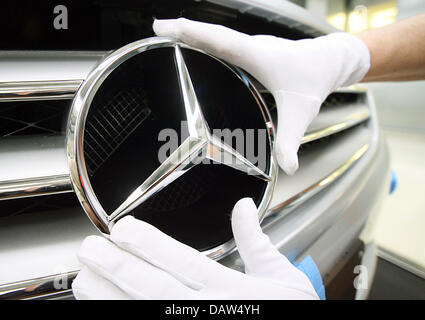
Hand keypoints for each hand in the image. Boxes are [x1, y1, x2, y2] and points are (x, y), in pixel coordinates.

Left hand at [72, 198, 317, 299]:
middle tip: (89, 250)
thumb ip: (256, 240)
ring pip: (146, 312)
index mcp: (233, 289)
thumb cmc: (291, 313)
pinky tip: (106, 304)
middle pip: (155, 289)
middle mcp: (209, 311)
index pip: (183, 263)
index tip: (123, 228)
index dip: (151, 246)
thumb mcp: (281, 275)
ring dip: (111, 296)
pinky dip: (125, 316)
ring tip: (83, 279)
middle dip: (119, 268)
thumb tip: (243, 206)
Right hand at [153, 18, 369, 173]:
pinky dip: (205, 40)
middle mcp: (251, 46)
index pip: (219, 41)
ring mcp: (251, 46)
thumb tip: (288, 168)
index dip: (191, 32)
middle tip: (156, 29)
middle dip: (182, 29)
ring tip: (167, 36)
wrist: (330, 62)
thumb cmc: (315, 81)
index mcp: (257, 56)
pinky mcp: (252, 50)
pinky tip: (196, 48)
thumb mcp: (301, 114)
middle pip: (211, 33)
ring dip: (192, 33)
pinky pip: (223, 42)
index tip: (166, 28)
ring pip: (217, 35)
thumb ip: (290, 142)